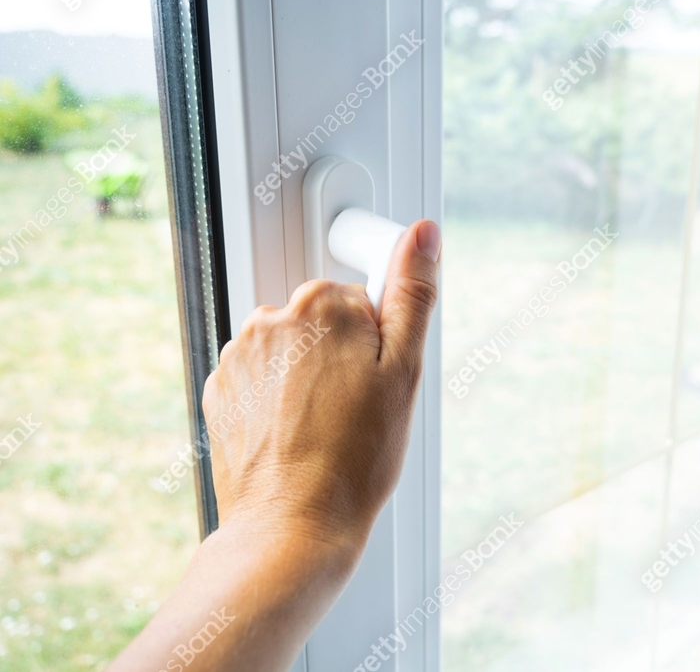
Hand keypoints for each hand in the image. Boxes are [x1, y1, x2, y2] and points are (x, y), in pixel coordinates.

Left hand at [201, 219, 440, 553]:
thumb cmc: (354, 457)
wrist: (293, 524)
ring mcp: (239, 355)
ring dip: (308, 376)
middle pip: (323, 321)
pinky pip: (259, 378)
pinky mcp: (219, 390)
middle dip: (343, 355)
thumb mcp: (404, 372)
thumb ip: (412, 293)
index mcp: (321, 304)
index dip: (378, 343)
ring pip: (290, 350)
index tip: (375, 378)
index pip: (361, 299)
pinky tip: (296, 433)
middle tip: (358, 408)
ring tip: (326, 426)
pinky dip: (278, 398)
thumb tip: (422, 233)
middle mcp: (271, 319)